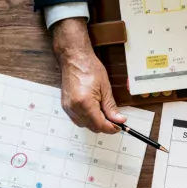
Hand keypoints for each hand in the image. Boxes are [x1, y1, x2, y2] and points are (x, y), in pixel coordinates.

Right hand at [51, 18, 126, 133]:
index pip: (100, 124)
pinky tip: (95, 112)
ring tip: (105, 114)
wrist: (74, 59)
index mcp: (85, 103)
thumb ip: (111, 107)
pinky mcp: (66, 106)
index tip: (120, 126)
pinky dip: (88, 120)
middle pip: (92, 127)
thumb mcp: (105, 88)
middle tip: (116, 120)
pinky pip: (78, 120)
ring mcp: (68, 108)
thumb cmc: (89, 68)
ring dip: (96, 123)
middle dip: (105, 126)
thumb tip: (119, 120)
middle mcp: (74, 108)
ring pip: (85, 125)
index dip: (112, 128)